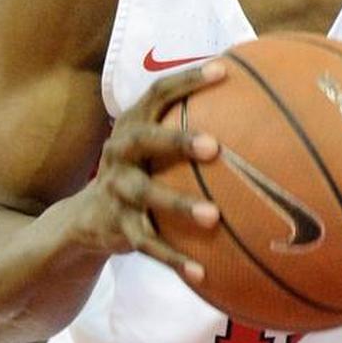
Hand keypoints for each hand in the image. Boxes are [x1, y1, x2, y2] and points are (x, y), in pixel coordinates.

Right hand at [76, 60, 225, 285]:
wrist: (88, 216)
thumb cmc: (142, 166)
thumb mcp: (155, 140)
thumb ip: (189, 118)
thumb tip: (254, 94)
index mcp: (133, 122)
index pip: (158, 92)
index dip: (188, 79)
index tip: (223, 70)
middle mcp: (120, 151)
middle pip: (145, 139)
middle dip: (178, 141)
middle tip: (215, 147)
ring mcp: (116, 190)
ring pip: (146, 195)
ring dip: (179, 204)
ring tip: (214, 216)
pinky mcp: (118, 227)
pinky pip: (147, 245)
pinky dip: (173, 259)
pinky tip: (201, 272)